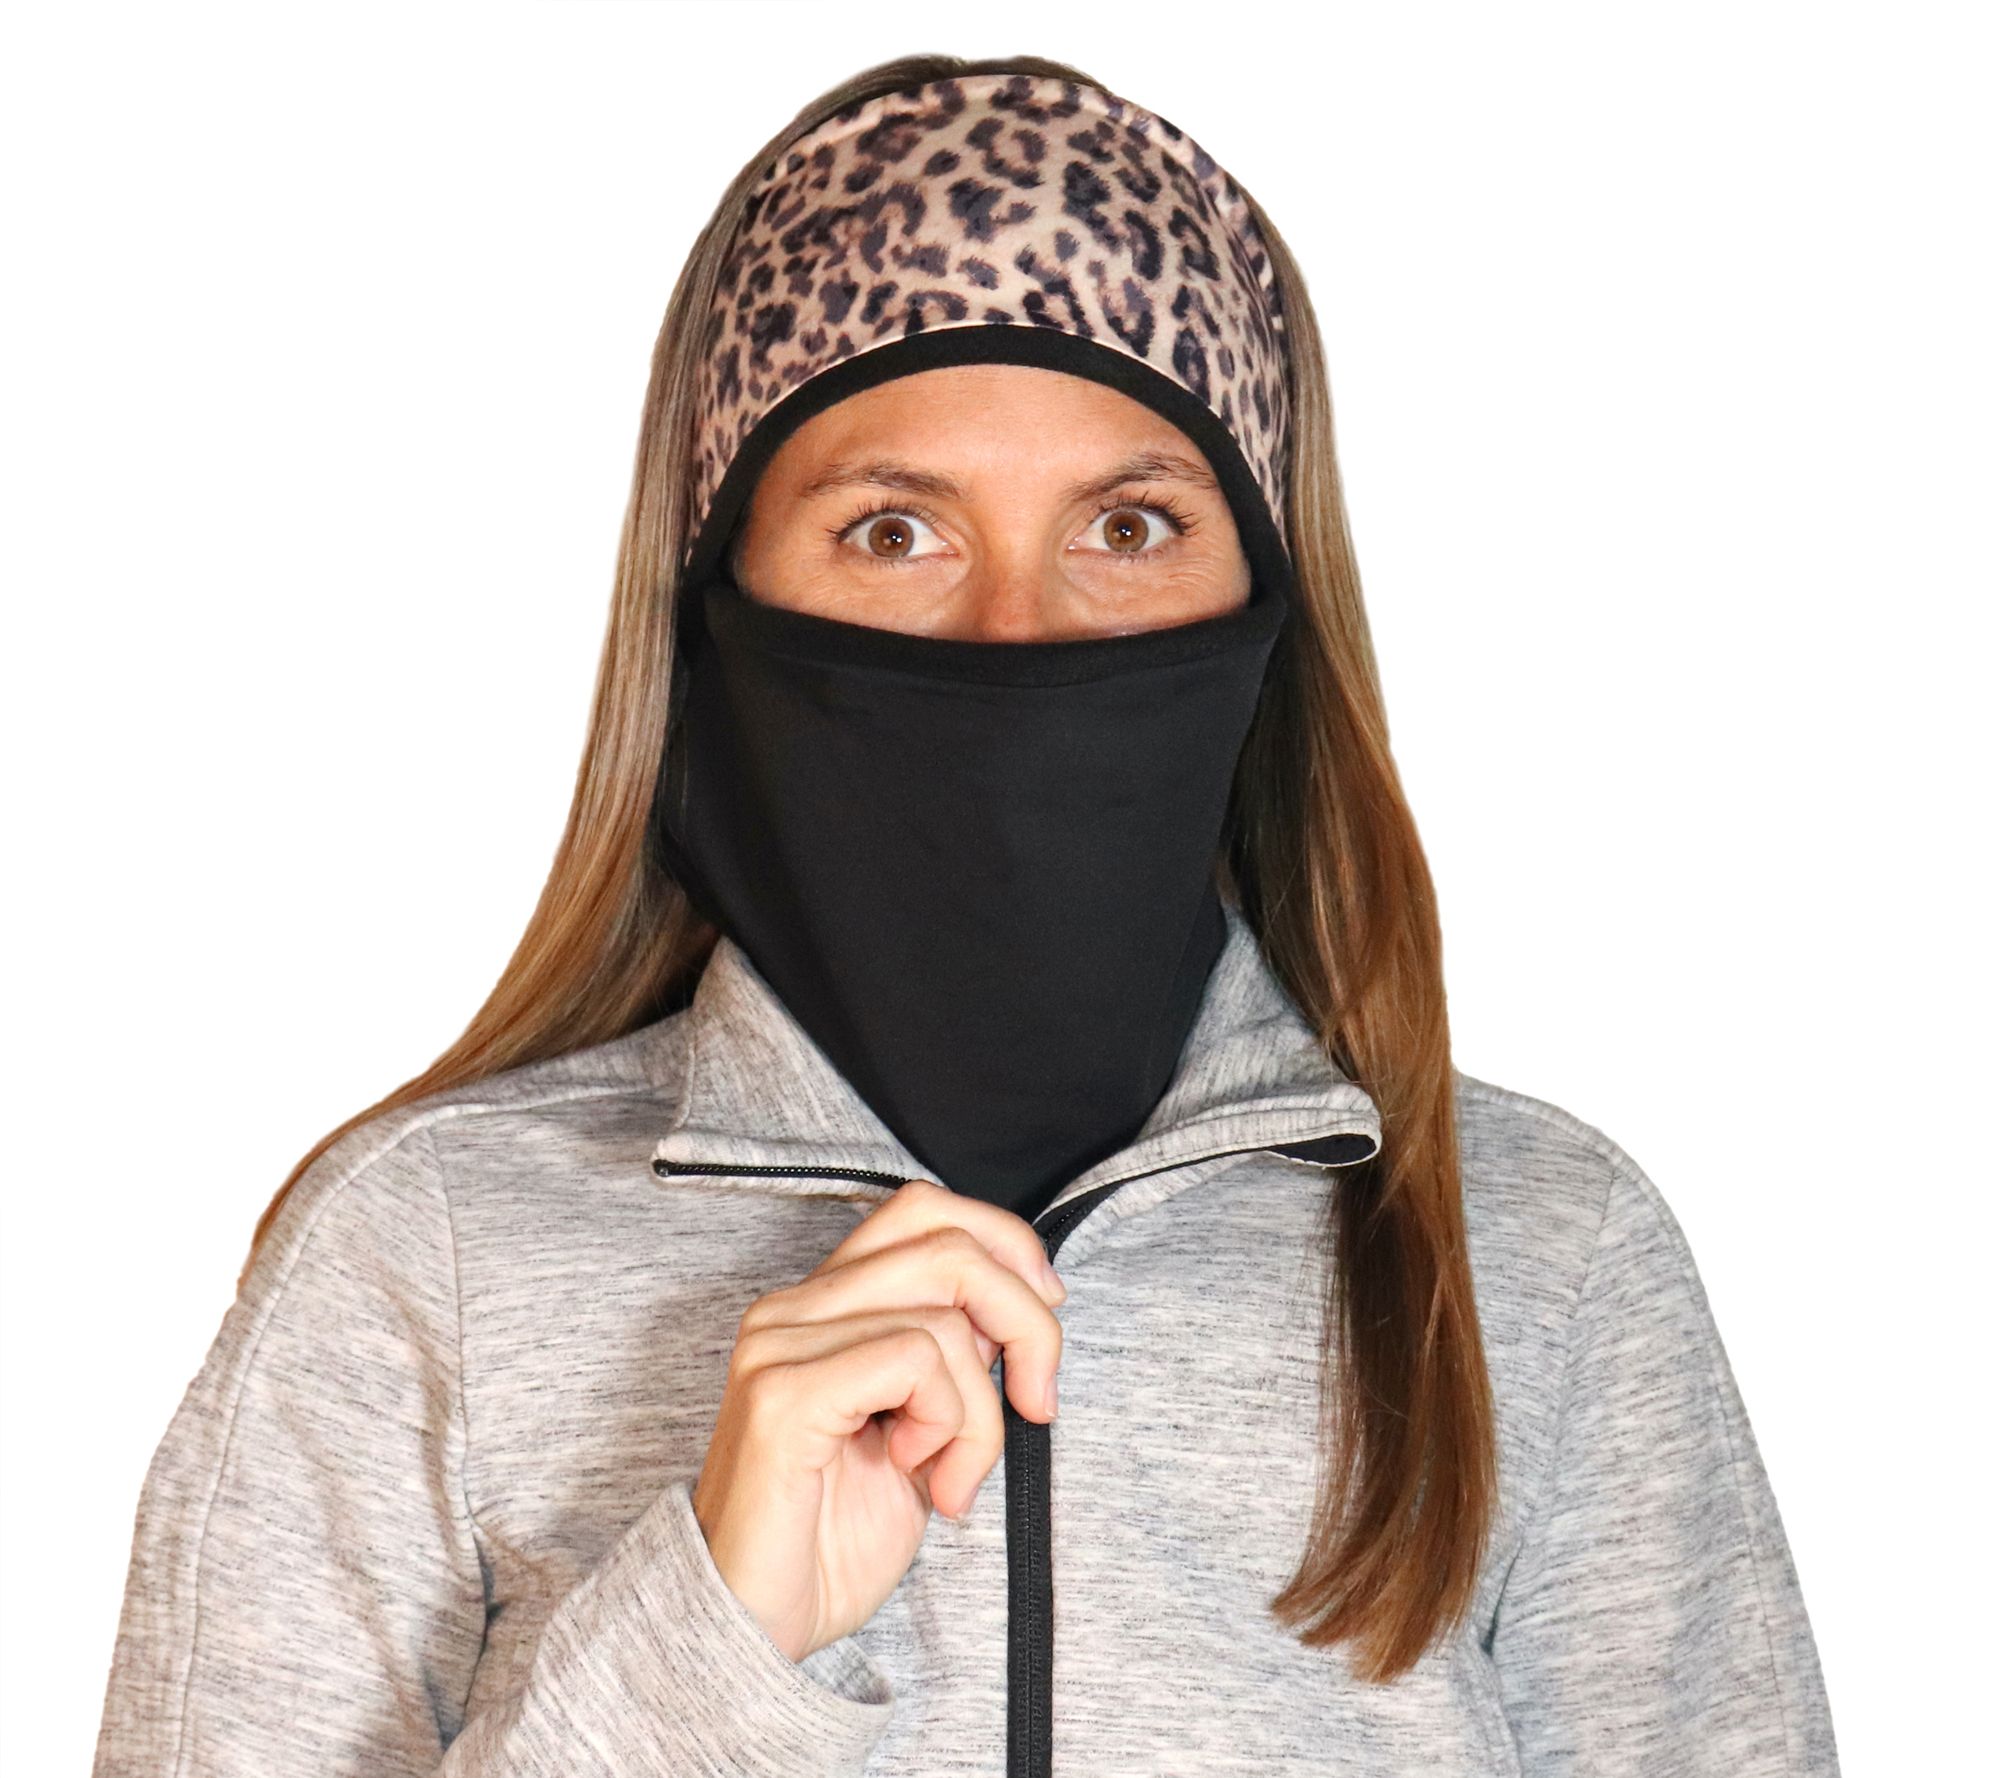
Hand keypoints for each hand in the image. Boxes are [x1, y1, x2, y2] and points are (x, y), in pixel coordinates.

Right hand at [691, 1178, 1065, 1663]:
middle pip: (949, 1245)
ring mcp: (780, 1343)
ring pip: (943, 1318)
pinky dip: (949, 1423)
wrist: (756, 1628)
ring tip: (949, 1475)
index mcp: (823, 1304)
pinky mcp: (783, 1392)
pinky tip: (921, 1475)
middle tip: (1034, 1403)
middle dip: (1027, 1325)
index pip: (923, 1208)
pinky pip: (913, 1359)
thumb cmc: (833, 1539)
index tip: (1048, 1310)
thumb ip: (956, 1356)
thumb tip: (1023, 1306)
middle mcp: (792, 1307)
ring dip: (981, 1413)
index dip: (1004, 1243)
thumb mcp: (924, 1428)